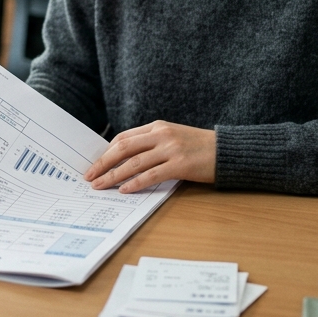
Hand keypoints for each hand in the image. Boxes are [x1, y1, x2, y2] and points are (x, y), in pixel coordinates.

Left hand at [84, 121, 215, 192]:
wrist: (227, 150)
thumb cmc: (199, 147)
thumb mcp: (173, 137)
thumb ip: (152, 144)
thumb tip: (126, 160)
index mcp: (157, 126)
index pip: (124, 138)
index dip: (106, 152)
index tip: (95, 165)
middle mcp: (161, 134)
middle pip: (123, 148)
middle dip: (103, 163)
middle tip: (90, 176)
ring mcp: (170, 148)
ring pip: (133, 162)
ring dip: (113, 175)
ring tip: (101, 186)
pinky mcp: (180, 164)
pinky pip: (151, 175)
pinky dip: (135, 183)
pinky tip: (124, 190)